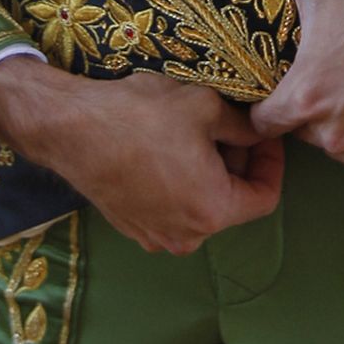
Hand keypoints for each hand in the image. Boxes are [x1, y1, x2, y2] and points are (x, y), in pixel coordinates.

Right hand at [0, 60, 283, 255]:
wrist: (72, 128)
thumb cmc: (141, 116)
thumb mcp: (206, 107)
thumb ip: (244, 126)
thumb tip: (261, 131)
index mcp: (212, 212)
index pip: (265, 197)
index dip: (272, 162)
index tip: (265, 134)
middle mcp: (186, 236)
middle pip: (232, 202)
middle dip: (238, 163)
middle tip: (232, 124)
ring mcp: (155, 236)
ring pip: (201, 204)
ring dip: (209, 172)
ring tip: (198, 132)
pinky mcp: (132, 227)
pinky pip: (172, 207)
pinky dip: (181, 182)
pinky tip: (168, 147)